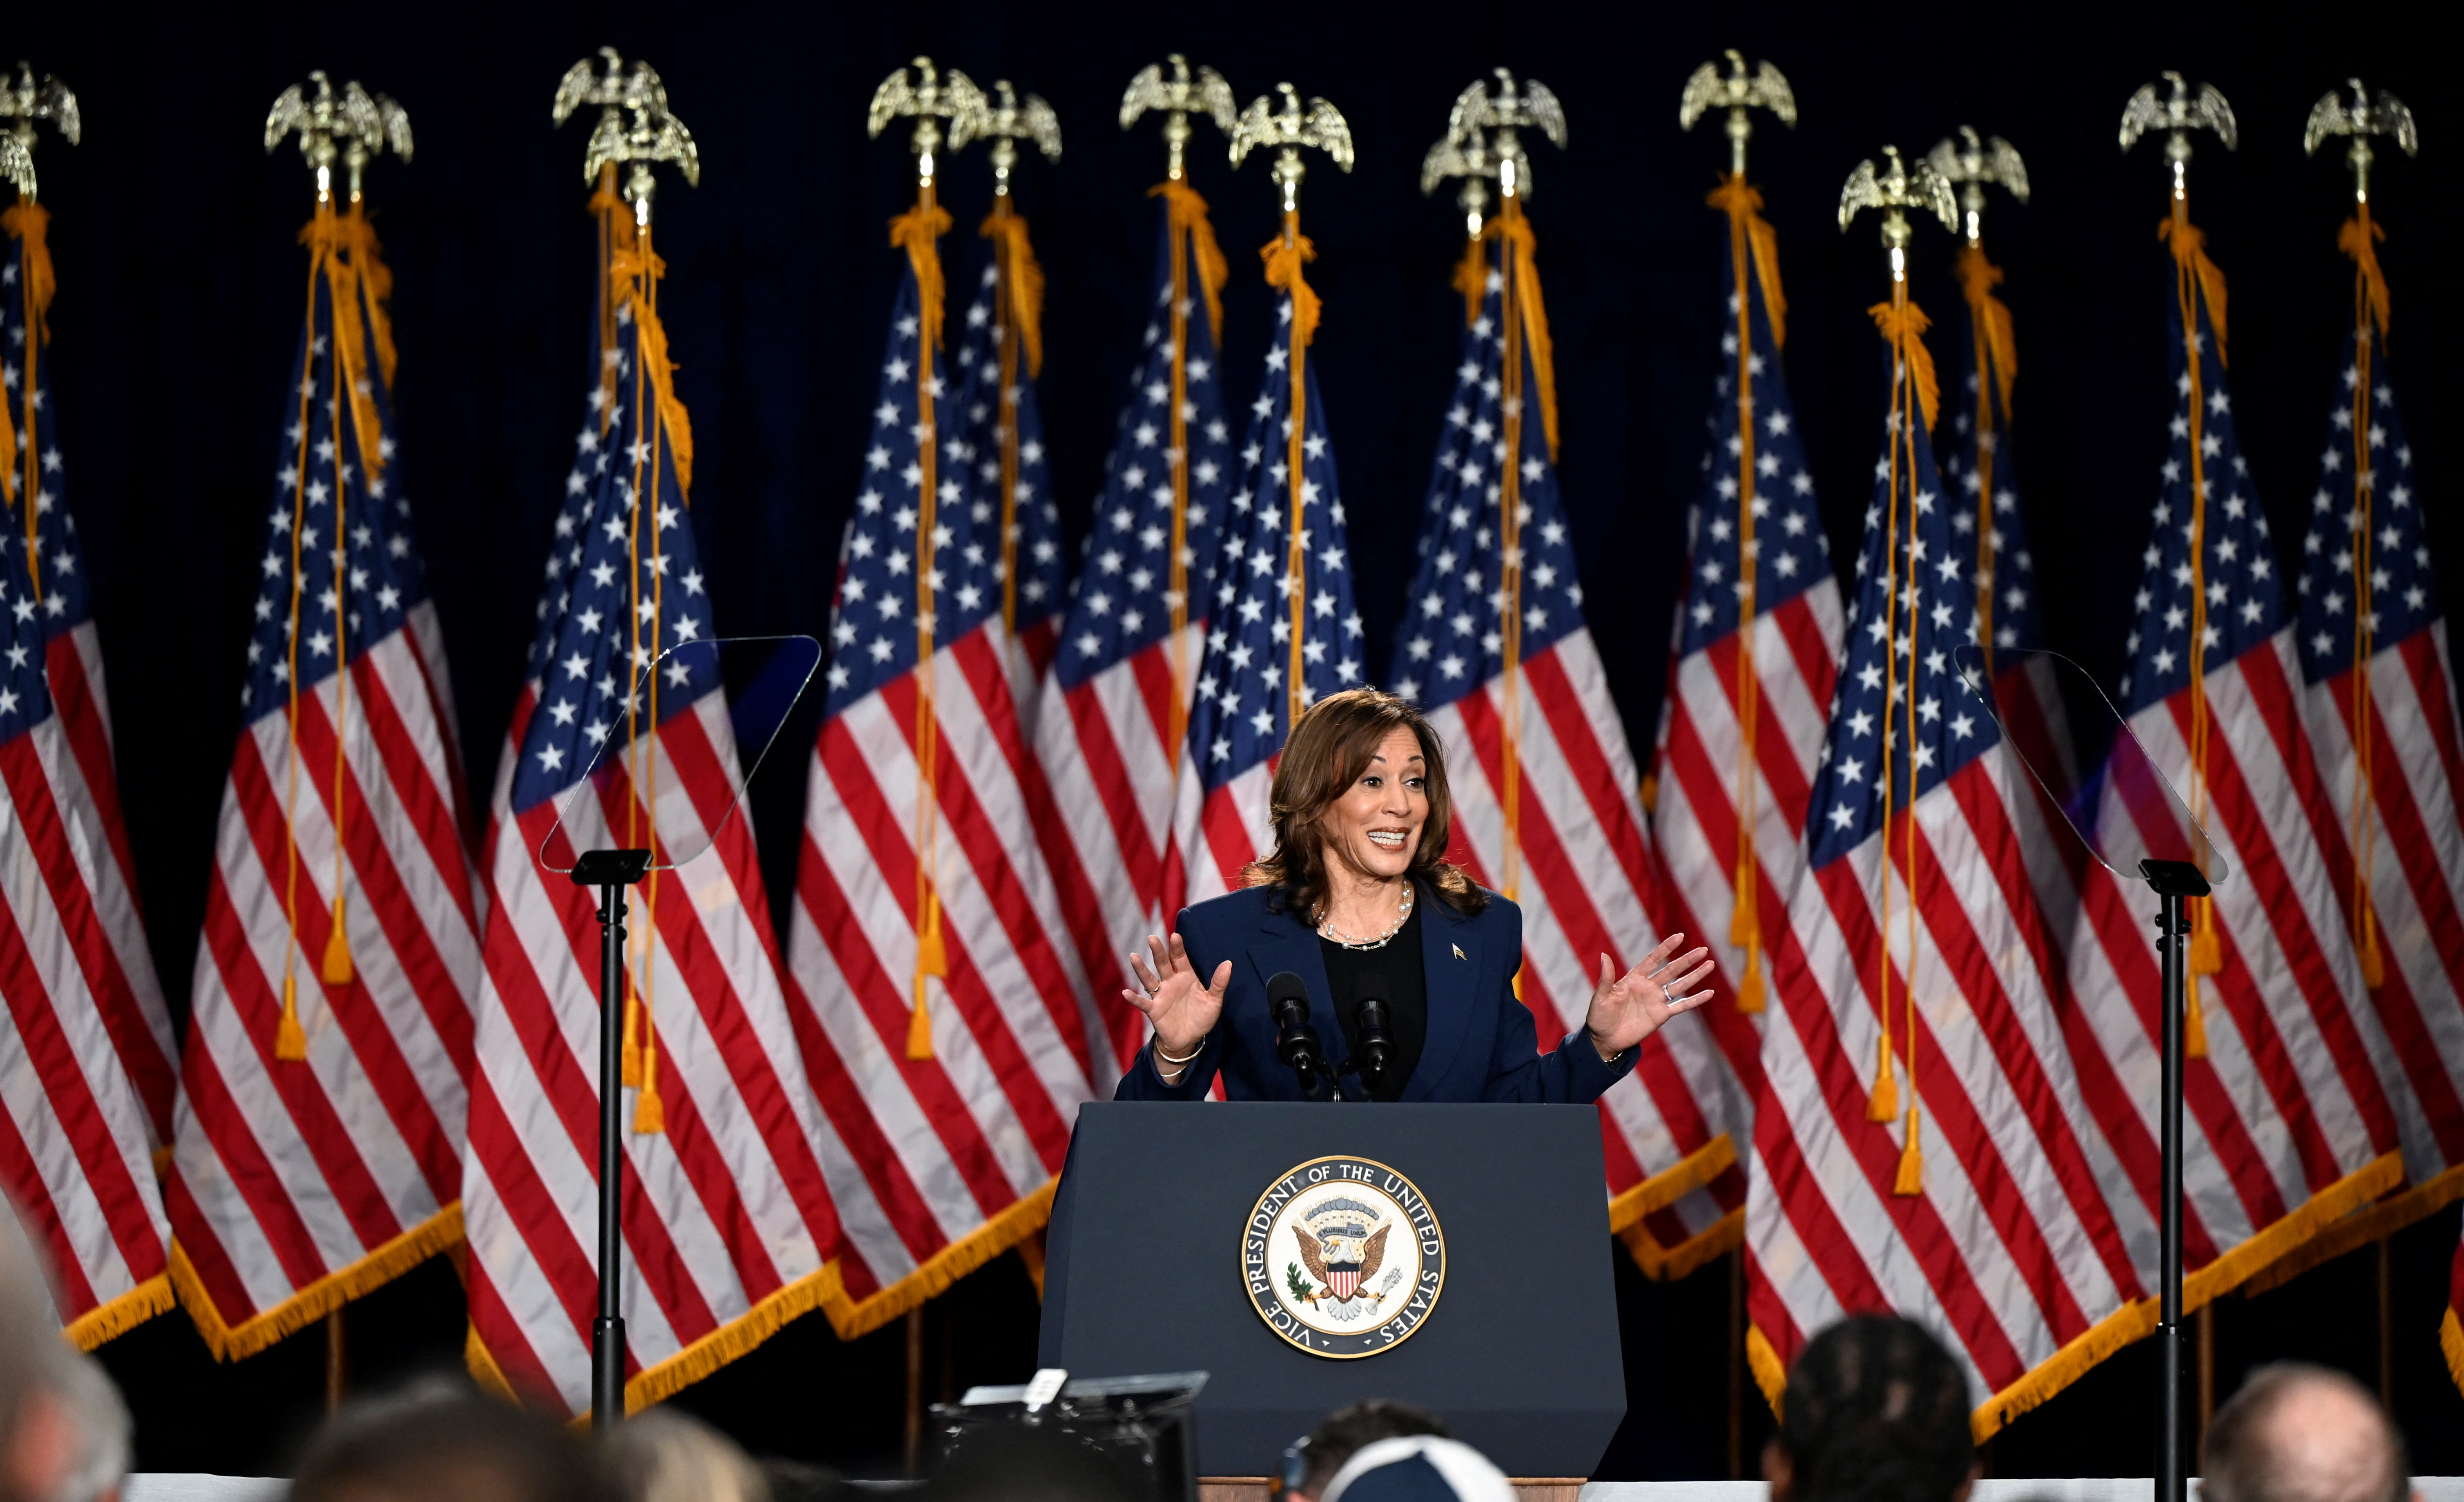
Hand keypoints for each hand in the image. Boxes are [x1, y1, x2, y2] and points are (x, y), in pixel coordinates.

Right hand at [1126, 933, 1232, 1069]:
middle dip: (1158, 951)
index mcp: (1186, 977)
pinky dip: (1134, 998)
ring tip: (1134, 956)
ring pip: (1149, 979)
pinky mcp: (1154, 1010)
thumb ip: (1219, 983)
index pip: (1180, 959)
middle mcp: (1171, 983)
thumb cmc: (1201, 1017)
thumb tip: (1228, 963)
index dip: (1177, 948)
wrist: (1189, 1039)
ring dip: (1141, 969)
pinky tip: (1125, 992)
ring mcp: (1160, 995)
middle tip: (1153, 938)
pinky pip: (1142, 1002)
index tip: (1175, 936)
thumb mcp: (1214, 1001)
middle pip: (1163, 964)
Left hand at [1582, 933, 1714, 1060]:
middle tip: (1703, 950)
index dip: (1665, 948)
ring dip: (1695, 975)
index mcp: (1634, 978)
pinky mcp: (1662, 1015)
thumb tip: (1603, 955)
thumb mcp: (1601, 996)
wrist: (1605, 1039)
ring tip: (1710, 964)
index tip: (1679, 936)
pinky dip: (1695, 1000)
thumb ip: (1606, 978)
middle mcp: (1648, 987)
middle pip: (1672, 970)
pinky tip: (1709, 993)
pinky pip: (1682, 1006)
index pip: (1653, 959)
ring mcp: (1657, 1000)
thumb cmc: (1599, 1016)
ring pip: (1680, 985)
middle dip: (1687, 960)